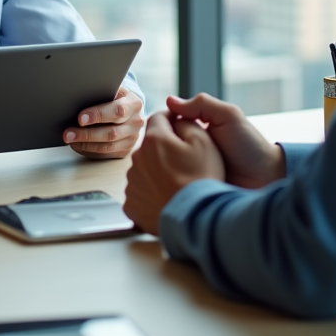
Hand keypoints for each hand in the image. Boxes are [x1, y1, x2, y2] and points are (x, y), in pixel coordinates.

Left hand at [63, 87, 144, 158]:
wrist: (129, 110)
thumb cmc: (115, 97)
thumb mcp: (113, 90)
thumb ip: (101, 93)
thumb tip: (77, 96)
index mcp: (134, 104)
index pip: (117, 111)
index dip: (98, 115)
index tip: (80, 118)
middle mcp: (136, 123)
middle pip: (111, 133)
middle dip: (87, 134)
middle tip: (68, 133)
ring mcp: (132, 138)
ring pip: (108, 146)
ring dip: (86, 144)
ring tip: (70, 140)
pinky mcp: (125, 150)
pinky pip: (106, 154)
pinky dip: (89, 150)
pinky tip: (77, 145)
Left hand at [123, 111, 223, 234]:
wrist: (197, 219)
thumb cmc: (202, 179)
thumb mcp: (204, 141)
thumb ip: (187, 122)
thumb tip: (176, 117)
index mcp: (154, 140)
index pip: (158, 117)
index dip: (172, 120)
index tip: (181, 127)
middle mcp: (137, 159)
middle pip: (150, 145)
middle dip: (164, 149)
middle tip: (184, 163)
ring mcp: (132, 183)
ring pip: (144, 169)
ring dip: (156, 171)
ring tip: (177, 184)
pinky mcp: (131, 204)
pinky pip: (140, 192)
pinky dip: (151, 193)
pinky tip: (166, 197)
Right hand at [165, 94, 284, 188]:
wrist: (265, 179)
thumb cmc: (250, 146)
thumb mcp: (228, 116)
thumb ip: (202, 104)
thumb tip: (170, 100)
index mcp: (196, 130)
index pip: (169, 125)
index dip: (160, 126)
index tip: (154, 129)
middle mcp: (190, 149)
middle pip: (165, 145)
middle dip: (158, 147)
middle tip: (153, 151)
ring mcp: (190, 170)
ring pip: (166, 165)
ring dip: (162, 166)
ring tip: (160, 167)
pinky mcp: (192, 188)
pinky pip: (175, 183)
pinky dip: (170, 181)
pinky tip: (167, 182)